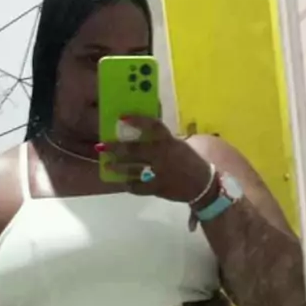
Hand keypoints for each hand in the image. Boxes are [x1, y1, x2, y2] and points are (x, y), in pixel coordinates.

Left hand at [95, 115, 213, 202]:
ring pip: (133, 169)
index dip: (138, 120)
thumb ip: (162, 139)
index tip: (122, 117)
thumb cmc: (190, 162)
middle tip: (102, 146)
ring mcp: (160, 173)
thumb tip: (144, 130)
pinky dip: (129, 185)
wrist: (202, 186)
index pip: (154, 125)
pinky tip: (122, 182)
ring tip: (107, 165)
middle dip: (117, 148)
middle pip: (136, 149)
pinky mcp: (158, 188)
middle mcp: (163, 155)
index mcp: (170, 141)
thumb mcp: (179, 145)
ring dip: (118, 167)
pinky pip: (139, 187)